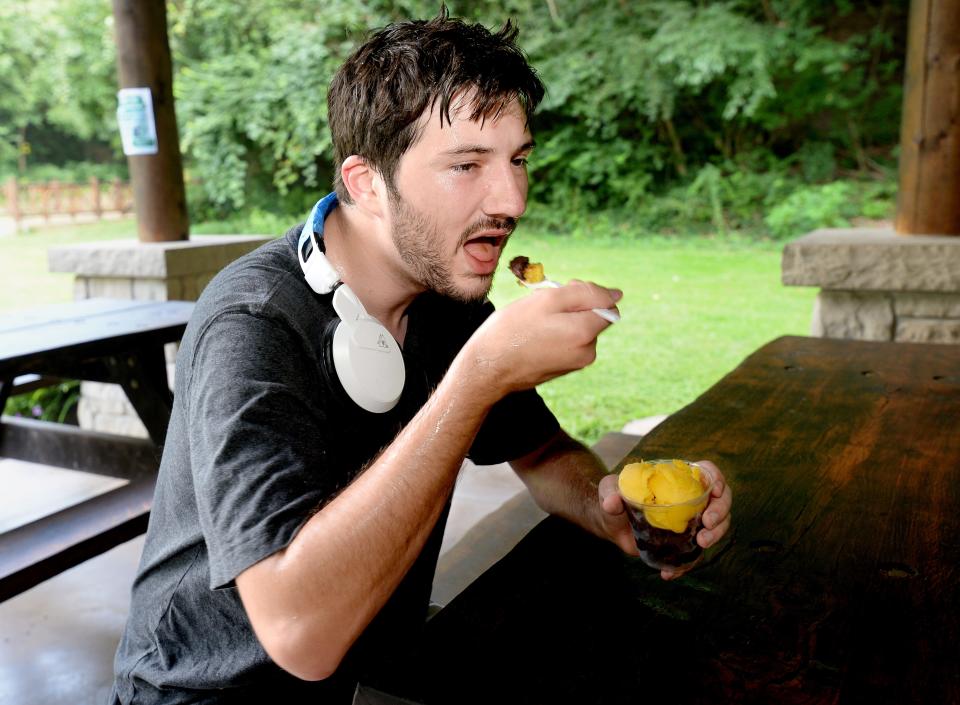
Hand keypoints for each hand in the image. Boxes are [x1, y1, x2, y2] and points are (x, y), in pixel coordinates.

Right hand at [464, 280, 621, 398]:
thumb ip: (586, 293)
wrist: (488, 368)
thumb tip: (617, 294)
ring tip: (534, 324)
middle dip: (573, 307)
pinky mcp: (565, 368)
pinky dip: (556, 334)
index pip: (606, 303)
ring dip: (562, 320)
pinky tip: (534, 337)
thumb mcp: (547, 299)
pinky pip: (568, 341)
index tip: (560, 295)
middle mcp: (587, 351)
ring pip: (579, 328)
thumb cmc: (513, 329)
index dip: (584, 293)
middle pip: (593, 316)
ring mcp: (577, 363)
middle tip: (542, 309)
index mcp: (586, 332)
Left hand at [598, 460, 731, 580]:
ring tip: (701, 543)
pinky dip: (687, 565)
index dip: (716, 478)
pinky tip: (671, 573)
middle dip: (721, 511)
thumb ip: (609, 492)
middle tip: (708, 524)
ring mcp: (689, 521)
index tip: (716, 490)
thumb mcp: (609, 490)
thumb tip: (612, 502)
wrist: (611, 524)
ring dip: (716, 535)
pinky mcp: (683, 542)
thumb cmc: (613, 498)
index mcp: (676, 480)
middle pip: (720, 500)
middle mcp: (689, 499)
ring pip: (717, 525)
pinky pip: (694, 554)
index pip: (705, 472)